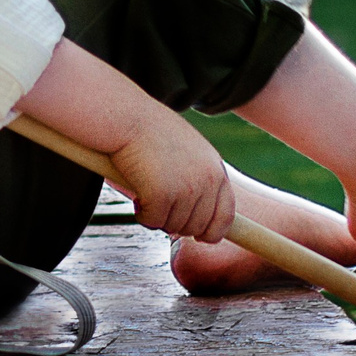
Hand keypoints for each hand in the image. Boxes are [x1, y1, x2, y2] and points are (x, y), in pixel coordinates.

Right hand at [110, 105, 235, 243]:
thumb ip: (197, 176)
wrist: (128, 118)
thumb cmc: (151, 131)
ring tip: (146, 193)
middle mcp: (206, 181)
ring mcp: (186, 190)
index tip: (201, 236)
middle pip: (198, 227)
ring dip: (158, 216)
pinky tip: (137, 195)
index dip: (213, 231)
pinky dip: (143, 214)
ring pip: (174, 226)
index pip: (226, 215)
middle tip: (159, 207)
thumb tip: (197, 212)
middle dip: (177, 223)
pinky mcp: (163, 195)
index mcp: (216, 169)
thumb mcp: (188, 150)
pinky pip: (154, 221)